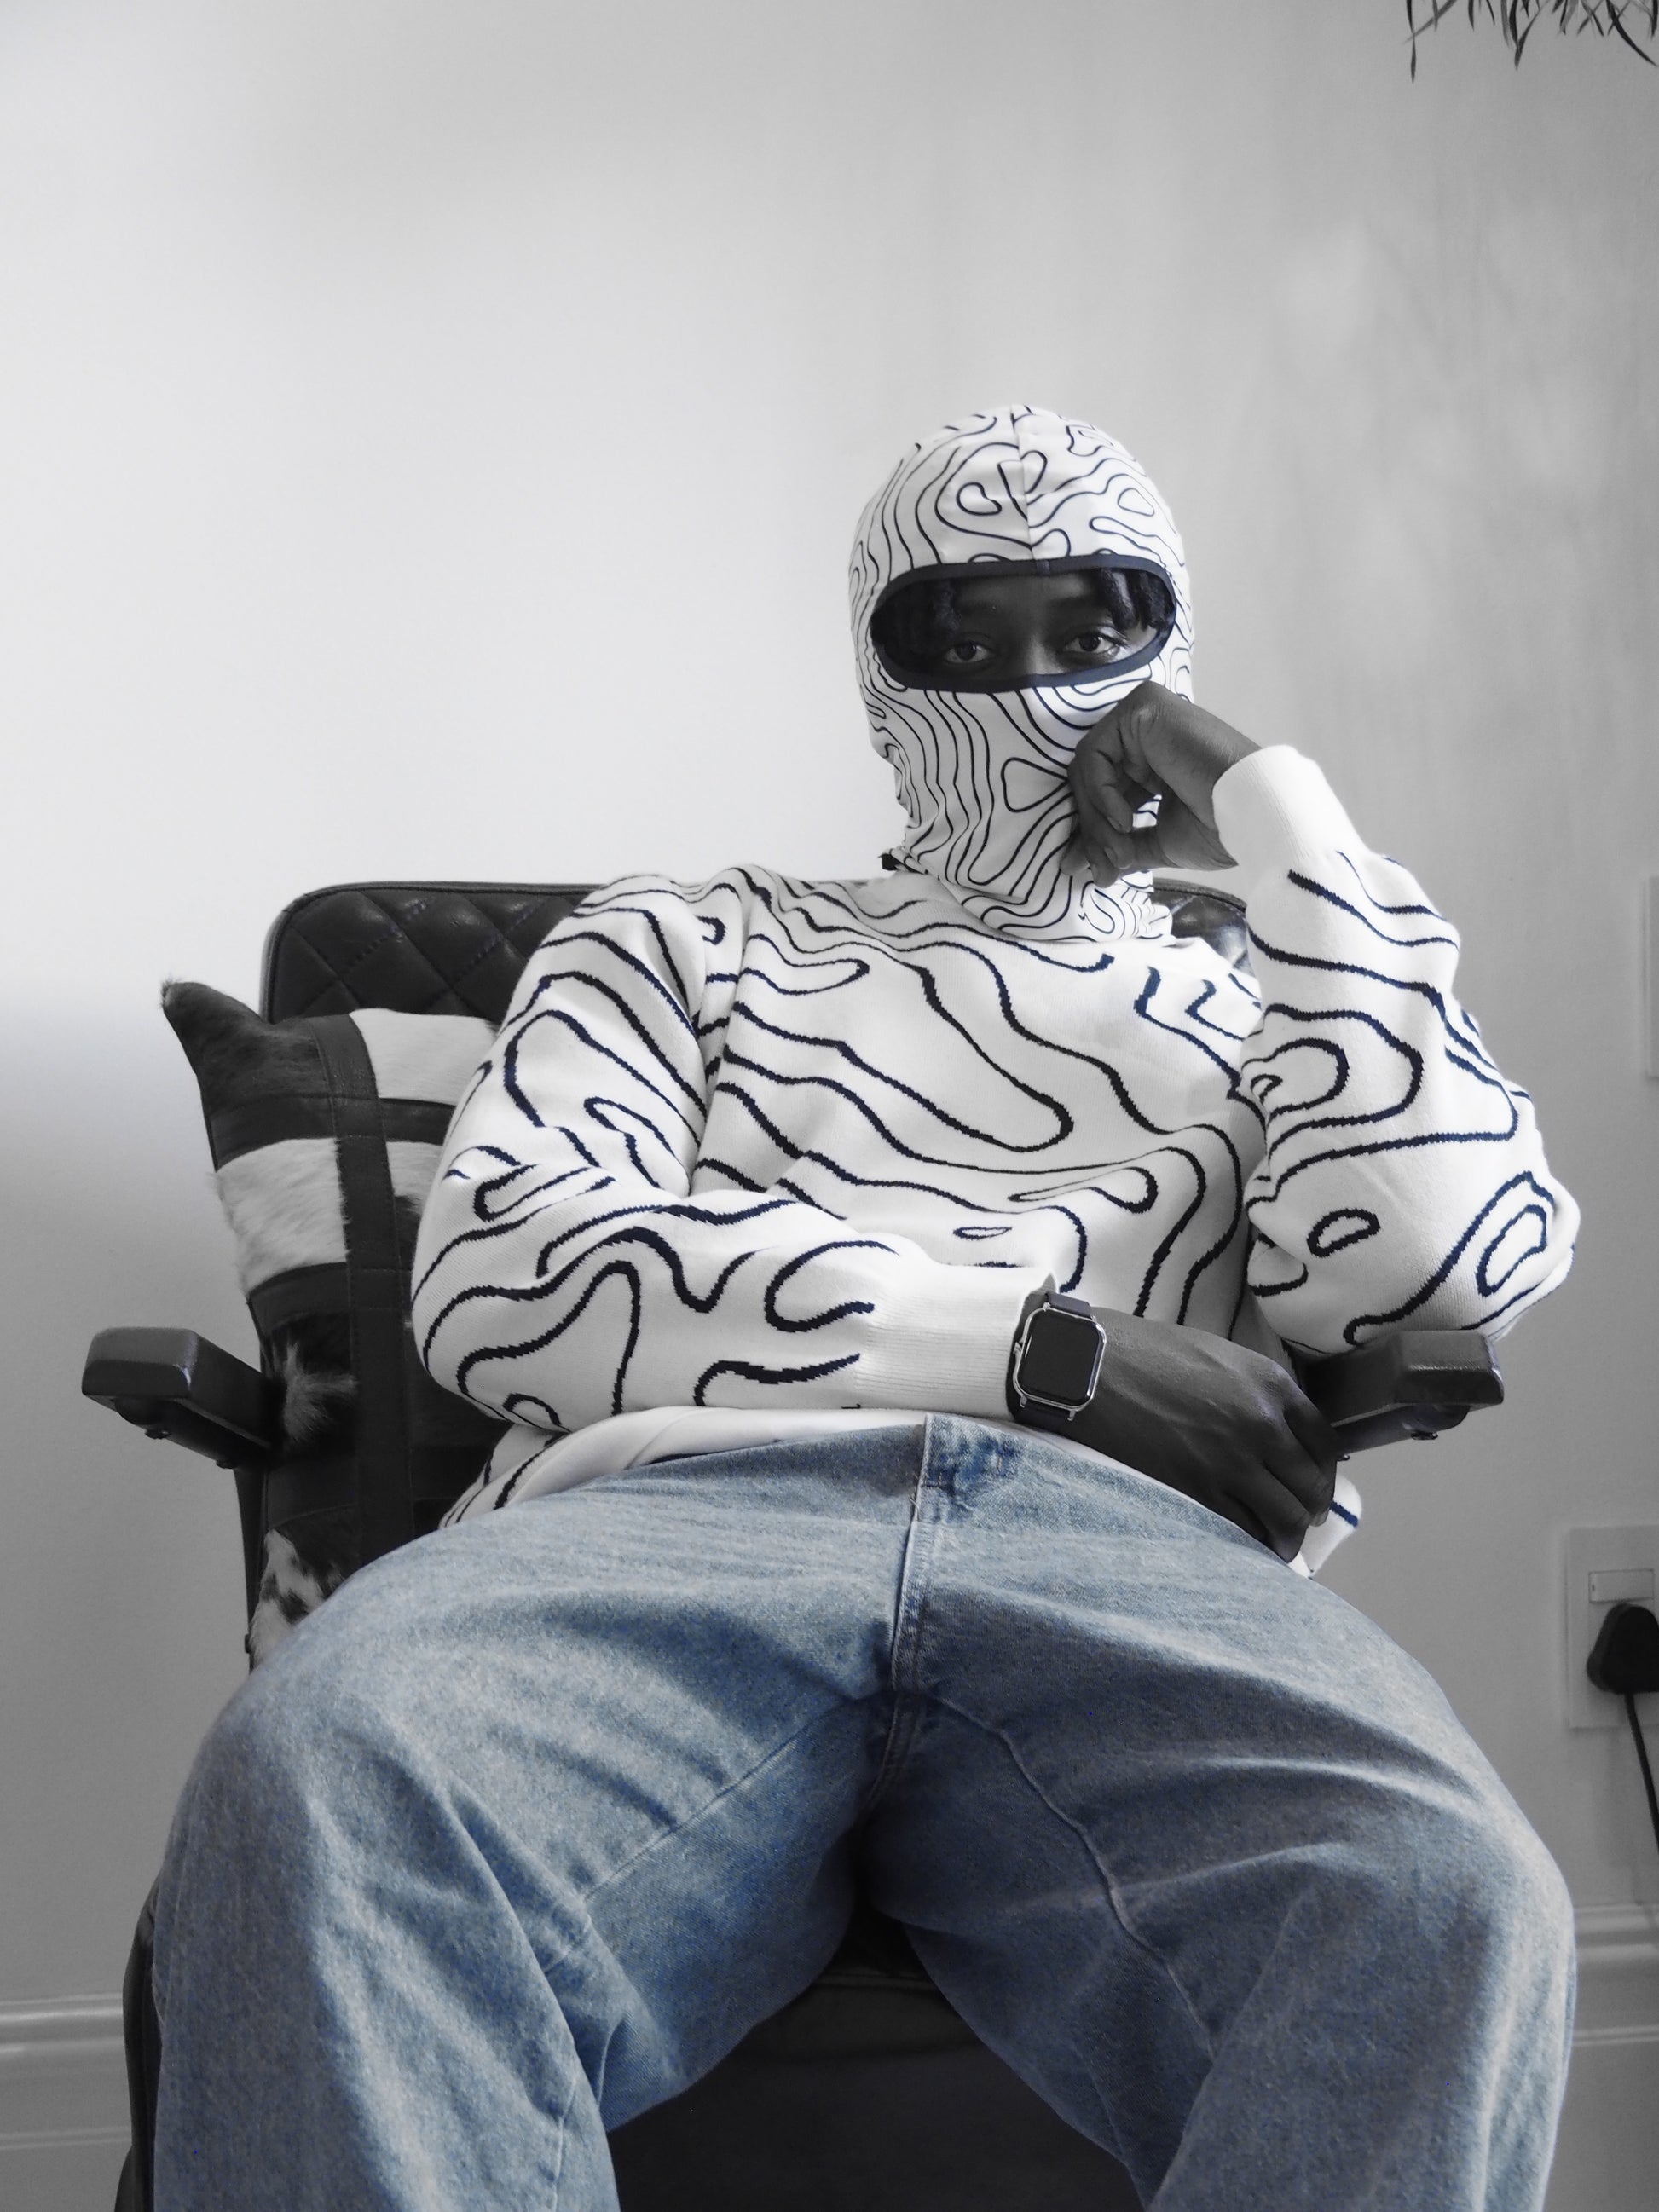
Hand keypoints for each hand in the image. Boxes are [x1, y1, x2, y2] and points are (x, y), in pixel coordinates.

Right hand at [1063, 1310, 1339, 1559]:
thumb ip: (1257, 1391)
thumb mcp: (1219, 1355)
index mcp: (1271, 1384)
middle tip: (1301, 1519)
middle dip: (1310, 1508)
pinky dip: (1253, 1542)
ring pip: (1285, 1515)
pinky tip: (1249, 1544)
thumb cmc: (1147, 1352)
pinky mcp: (1196, 1488)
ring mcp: (1231, 1459)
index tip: (1316, 1484)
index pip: (1324, 1442)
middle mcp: (1262, 1424)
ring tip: (1280, 1543)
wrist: (1091, 1367)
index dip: (1325, 1471)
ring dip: (1288, 1535)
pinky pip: (1243, 1528)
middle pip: (1311, 1484)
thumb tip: (1280, 1429)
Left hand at [1069, 680, 1257, 875]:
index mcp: (1154, 760)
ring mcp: (1145, 715)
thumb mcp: (1160, 841)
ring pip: (1088, 768)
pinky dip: (1100, 793)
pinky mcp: (1143, 707)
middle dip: (1093, 829)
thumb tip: (1081, 864)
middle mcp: (1147, 734)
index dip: (1096, 831)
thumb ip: (1122, 844)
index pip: (1105, 789)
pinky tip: (1123, 820)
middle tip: (1105, 868)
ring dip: (1096, 818)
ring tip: (1120, 850)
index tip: (1096, 869)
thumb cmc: (1220, 828)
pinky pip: (1095, 753)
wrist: (1255, 814)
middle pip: (1091, 778)